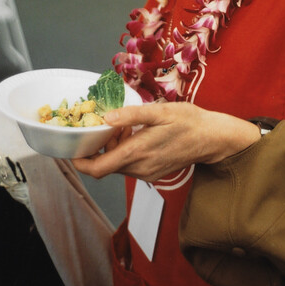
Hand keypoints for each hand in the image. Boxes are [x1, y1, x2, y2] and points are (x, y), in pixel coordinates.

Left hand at [71, 102, 260, 181]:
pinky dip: (126, 152)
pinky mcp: (154, 174)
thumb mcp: (160, 111)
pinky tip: (138, 135)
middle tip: (109, 125)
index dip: (79, 162)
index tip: (71, 150)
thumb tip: (106, 118)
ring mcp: (147, 174)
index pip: (97, 169)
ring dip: (114, 149)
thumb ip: (131, 114)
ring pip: (118, 165)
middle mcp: (140, 168)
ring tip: (127, 127)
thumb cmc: (189, 121)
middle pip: (106, 165)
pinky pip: (131, 166)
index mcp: (137, 152)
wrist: (213, 138)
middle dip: (100, 147)